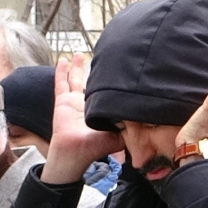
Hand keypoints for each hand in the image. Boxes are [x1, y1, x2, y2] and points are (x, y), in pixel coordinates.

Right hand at [42, 55, 124, 184]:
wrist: (76, 152)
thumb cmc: (94, 147)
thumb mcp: (119, 136)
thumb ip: (131, 127)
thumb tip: (146, 117)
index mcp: (99, 111)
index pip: (107, 93)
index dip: (112, 83)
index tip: (120, 69)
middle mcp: (87, 105)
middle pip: (90, 82)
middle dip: (95, 70)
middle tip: (99, 56)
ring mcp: (73, 102)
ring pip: (75, 79)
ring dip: (78, 67)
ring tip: (79, 54)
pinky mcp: (62, 101)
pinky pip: (61, 83)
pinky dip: (61, 71)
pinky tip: (64, 60)